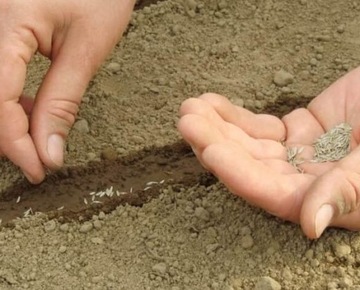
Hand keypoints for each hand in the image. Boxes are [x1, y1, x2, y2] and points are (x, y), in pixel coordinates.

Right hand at [0, 0, 134, 182]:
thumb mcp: (86, 50)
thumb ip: (63, 101)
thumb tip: (50, 151)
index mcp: (9, 21)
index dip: (16, 141)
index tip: (40, 168)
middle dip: (10, 136)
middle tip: (39, 160)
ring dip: (10, 121)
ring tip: (39, 141)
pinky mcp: (3, 34)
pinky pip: (0, 78)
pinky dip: (13, 103)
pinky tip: (33, 112)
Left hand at [178, 67, 359, 238]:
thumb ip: (348, 192)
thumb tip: (311, 225)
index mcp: (329, 199)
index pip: (272, 193)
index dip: (240, 173)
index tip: (211, 150)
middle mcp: (309, 181)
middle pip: (252, 167)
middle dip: (216, 143)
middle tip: (187, 120)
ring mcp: (301, 154)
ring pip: (249, 145)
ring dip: (217, 126)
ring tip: (190, 108)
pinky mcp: (299, 130)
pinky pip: (258, 126)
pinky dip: (234, 115)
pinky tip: (211, 103)